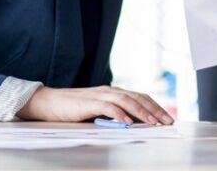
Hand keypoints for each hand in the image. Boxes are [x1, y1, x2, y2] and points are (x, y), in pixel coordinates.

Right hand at [17, 85, 174, 124]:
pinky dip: (119, 114)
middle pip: (138, 97)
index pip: (140, 97)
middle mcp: (110, 91)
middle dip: (155, 109)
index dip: (155, 106)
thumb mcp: (98, 112)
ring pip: (126, 101)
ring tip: (153, 122)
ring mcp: (99, 95)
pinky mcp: (88, 102)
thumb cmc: (72, 109)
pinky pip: (107, 107)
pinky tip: (127, 122)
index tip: (167, 117)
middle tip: (168, 121)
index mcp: (114, 93)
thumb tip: (133, 124)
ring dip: (141, 112)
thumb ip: (113, 114)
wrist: (48, 103)